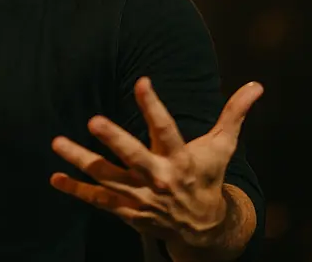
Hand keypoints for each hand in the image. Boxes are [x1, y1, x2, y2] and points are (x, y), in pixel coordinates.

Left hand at [50, 77, 262, 250]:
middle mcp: (159, 178)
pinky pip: (98, 200)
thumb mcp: (222, 147)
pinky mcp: (128, 211)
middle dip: (114, 140)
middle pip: (134, 157)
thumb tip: (256, 86)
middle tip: (94, 120)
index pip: (167, 129)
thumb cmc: (208, 177)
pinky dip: (76, 190)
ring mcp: (141, 197)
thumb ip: (234, 115)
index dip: (154, 106)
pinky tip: (55, 177)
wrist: (203, 229)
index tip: (142, 82)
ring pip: (107, 177)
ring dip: (81, 161)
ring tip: (57, 143)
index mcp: (181, 159)